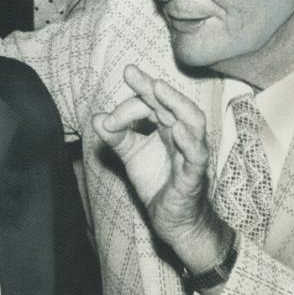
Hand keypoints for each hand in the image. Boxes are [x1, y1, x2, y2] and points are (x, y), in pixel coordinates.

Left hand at [95, 66, 224, 272]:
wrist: (173, 221)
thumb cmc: (158, 183)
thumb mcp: (132, 156)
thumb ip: (116, 137)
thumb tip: (97, 118)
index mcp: (168, 128)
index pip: (153, 104)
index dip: (131, 102)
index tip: (108, 116)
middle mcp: (183, 136)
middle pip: (172, 105)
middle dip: (153, 88)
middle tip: (132, 73)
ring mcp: (191, 155)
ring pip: (193, 123)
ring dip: (176, 104)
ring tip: (158, 89)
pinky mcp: (193, 177)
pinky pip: (196, 157)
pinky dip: (189, 142)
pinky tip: (177, 131)